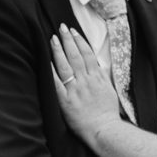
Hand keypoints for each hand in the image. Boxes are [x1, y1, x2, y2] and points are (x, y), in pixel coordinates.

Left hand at [50, 26, 119, 144]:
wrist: (104, 130)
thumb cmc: (108, 113)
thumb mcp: (110, 91)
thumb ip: (103, 77)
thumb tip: (99, 65)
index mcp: (97, 78)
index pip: (88, 54)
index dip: (80, 41)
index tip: (74, 31)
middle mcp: (86, 81)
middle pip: (76, 55)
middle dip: (68, 39)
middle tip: (62, 27)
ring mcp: (75, 90)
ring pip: (66, 65)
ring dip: (59, 50)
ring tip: (53, 38)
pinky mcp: (66, 100)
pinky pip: (57, 83)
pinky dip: (51, 71)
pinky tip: (46, 61)